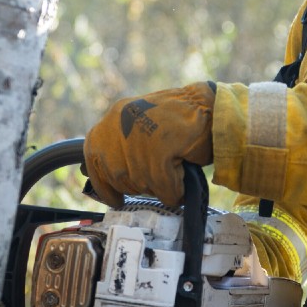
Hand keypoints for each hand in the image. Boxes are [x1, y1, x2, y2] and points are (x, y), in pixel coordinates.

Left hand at [83, 82, 215, 206]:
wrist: (213, 108)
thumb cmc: (181, 121)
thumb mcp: (141, 126)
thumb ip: (122, 147)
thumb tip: (105, 180)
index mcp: (113, 117)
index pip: (93, 157)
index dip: (105, 183)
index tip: (115, 199)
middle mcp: (119, 124)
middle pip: (119, 176)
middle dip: (140, 183)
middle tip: (161, 174)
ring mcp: (138, 136)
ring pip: (141, 183)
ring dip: (160, 186)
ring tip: (175, 170)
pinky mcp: (159, 148)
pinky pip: (163, 186)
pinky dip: (174, 190)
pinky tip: (182, 181)